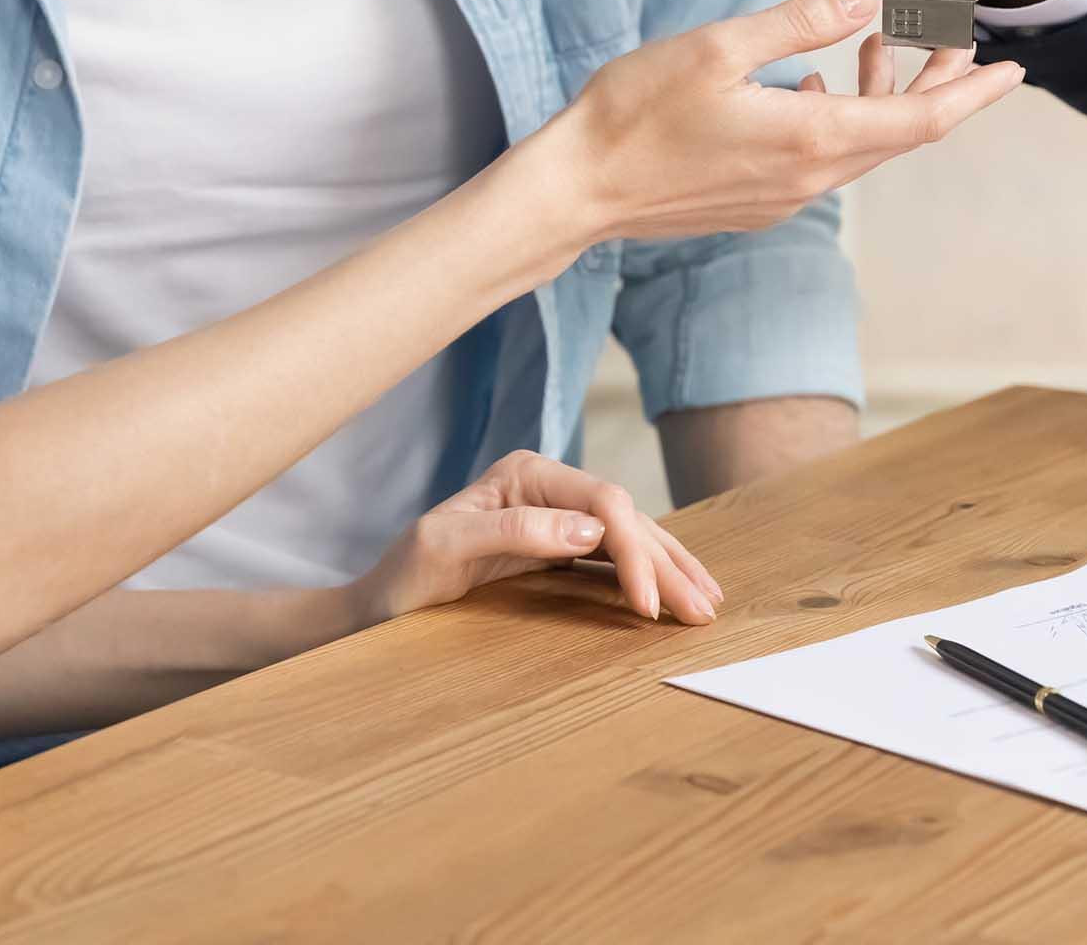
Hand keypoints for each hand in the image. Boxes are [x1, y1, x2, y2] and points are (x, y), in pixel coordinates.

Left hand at [353, 450, 723, 625]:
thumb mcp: (445, 549)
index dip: (633, 551)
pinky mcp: (559, 546)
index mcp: (527, 474)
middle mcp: (549, 486)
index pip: (603, 502)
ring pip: (630, 534)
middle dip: (667, 563)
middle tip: (702, 611)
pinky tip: (675, 591)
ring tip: (707, 602)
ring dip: (671, 568)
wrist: (379, 605)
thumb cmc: (404, 576)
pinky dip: (650, 574)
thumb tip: (591, 530)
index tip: (648, 606)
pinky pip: (616, 556)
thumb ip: (514, 531)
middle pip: (626, 517)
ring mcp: (557, 515)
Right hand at [544, 0, 1023, 245]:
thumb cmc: (635, 113)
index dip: (973, 93)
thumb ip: (801, 23)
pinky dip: (838, 115)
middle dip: (939, 86)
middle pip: (901, 134)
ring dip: (882, 97)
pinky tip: (811, 83)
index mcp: (810, 138)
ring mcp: (783, 196)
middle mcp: (809, 177)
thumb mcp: (718, 48)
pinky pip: (822, 158)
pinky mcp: (756, 202)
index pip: (922, 120)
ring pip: (861, 145)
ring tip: (880, 46)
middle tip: (960, 40)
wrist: (576, 189)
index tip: (1013, 68)